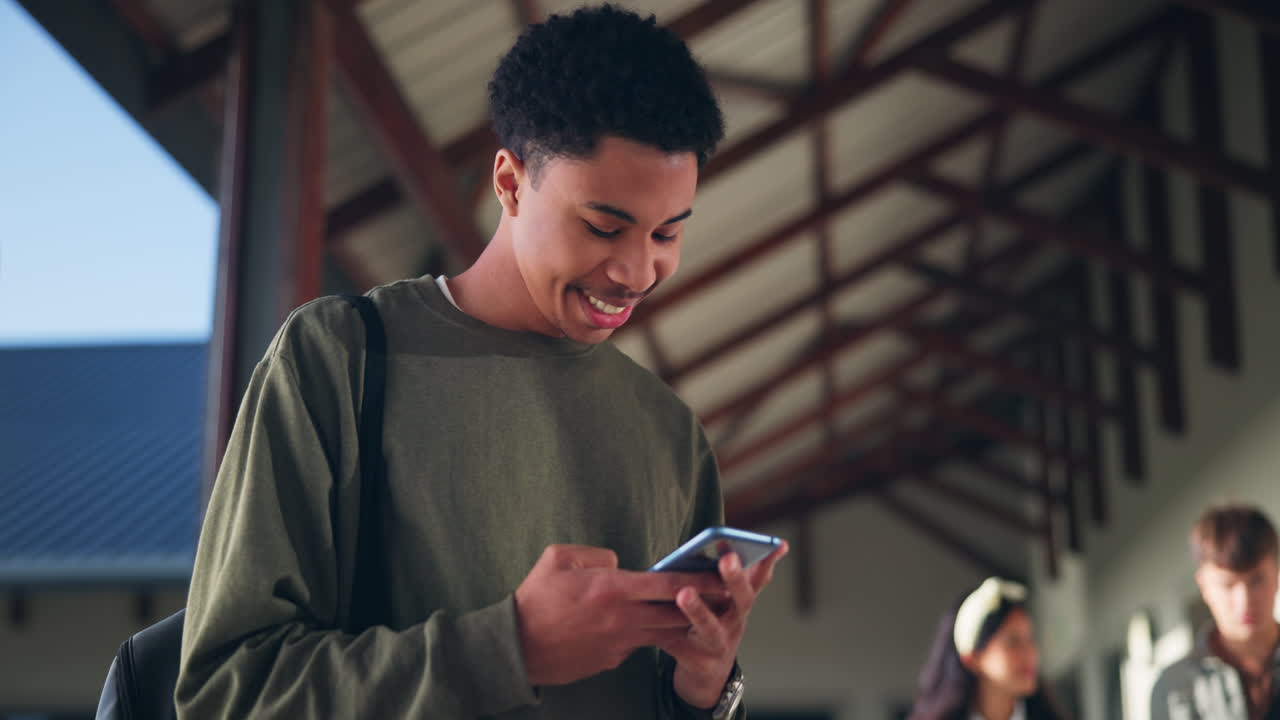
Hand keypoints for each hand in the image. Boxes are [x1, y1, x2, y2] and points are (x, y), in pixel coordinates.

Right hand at [513, 544, 727, 686]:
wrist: (516, 646)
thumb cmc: (534, 598)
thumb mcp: (558, 558)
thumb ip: (595, 555)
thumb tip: (618, 563)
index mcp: (612, 589)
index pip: (669, 583)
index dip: (700, 578)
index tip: (723, 574)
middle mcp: (623, 618)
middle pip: (677, 612)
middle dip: (705, 603)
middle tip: (728, 594)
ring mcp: (619, 643)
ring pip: (662, 632)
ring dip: (682, 622)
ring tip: (700, 612)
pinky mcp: (612, 660)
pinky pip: (637, 644)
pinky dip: (646, 634)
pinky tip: (645, 625)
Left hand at [660, 542, 788, 708]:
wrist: (706, 672)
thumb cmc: (712, 624)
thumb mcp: (725, 601)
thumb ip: (723, 577)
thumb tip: (714, 547)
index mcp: (742, 602)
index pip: (760, 578)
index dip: (767, 562)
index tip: (776, 544)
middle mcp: (736, 621)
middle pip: (743, 599)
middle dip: (736, 578)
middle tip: (728, 558)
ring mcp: (720, 643)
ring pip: (710, 626)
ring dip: (698, 610)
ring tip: (684, 593)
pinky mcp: (698, 660)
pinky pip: (679, 644)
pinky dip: (666, 634)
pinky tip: (652, 625)